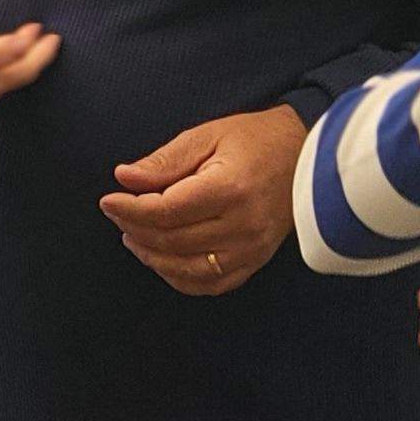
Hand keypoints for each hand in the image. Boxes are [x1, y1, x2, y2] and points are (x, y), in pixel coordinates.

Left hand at [95, 106, 309, 294]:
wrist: (310, 158)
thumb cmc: (257, 141)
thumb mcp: (208, 136)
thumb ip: (165, 161)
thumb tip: (124, 178)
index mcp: (229, 189)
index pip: (165, 211)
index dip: (130, 209)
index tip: (109, 200)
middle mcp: (242, 225)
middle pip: (171, 241)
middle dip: (135, 229)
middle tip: (118, 214)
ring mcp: (251, 249)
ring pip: (186, 270)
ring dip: (152, 257)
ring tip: (133, 236)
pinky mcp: (256, 262)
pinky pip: (210, 284)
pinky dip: (179, 278)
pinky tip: (162, 259)